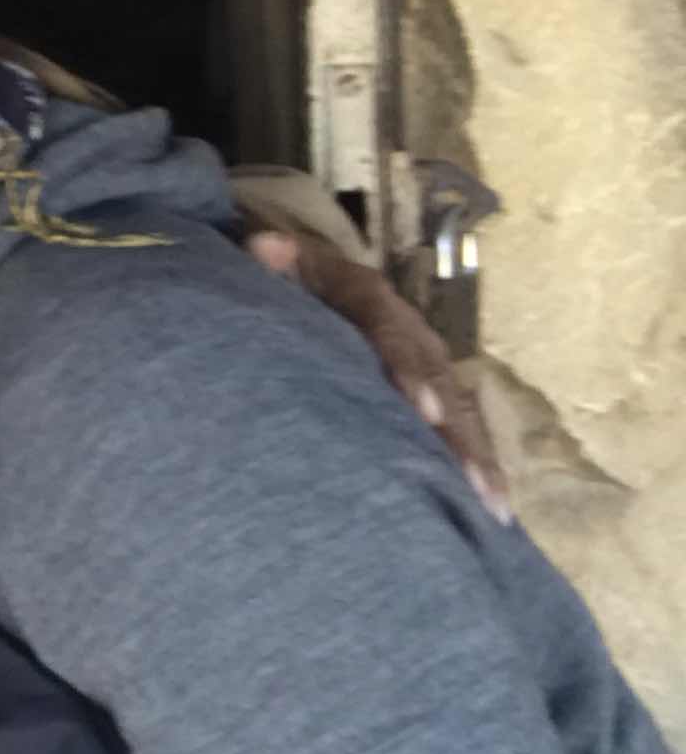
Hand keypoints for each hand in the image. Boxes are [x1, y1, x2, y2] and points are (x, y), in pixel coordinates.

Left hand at [247, 226, 511, 520]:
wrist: (306, 268)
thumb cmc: (288, 274)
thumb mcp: (278, 262)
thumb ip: (271, 258)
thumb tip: (263, 248)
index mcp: (369, 296)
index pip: (392, 331)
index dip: (410, 369)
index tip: (424, 410)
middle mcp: (409, 328)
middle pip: (440, 379)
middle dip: (457, 430)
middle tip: (471, 478)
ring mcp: (425, 357)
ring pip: (459, 406)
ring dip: (476, 455)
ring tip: (490, 504)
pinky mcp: (431, 384)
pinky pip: (459, 421)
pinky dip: (476, 460)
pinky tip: (491, 505)